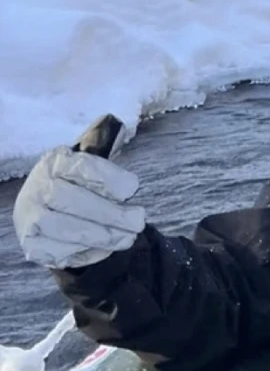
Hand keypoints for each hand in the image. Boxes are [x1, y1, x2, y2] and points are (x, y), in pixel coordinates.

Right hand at [14, 147, 145, 268]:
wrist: (54, 214)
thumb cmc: (82, 185)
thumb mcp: (93, 164)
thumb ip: (102, 146)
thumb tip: (111, 120)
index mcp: (54, 161)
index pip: (77, 166)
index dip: (106, 177)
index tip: (133, 188)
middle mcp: (36, 187)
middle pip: (68, 199)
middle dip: (108, 212)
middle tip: (139, 220)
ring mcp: (29, 217)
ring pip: (61, 227)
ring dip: (100, 234)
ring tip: (129, 237)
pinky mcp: (31, 244)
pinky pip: (56, 250)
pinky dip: (85, 250)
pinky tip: (106, 248)